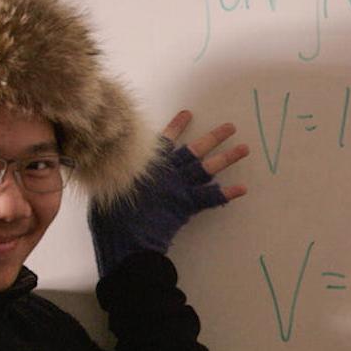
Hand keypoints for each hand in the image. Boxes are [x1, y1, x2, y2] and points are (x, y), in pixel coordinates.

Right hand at [88, 110, 247, 276]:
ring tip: (245, 148)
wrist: (124, 237)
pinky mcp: (186, 204)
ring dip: (227, 158)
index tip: (188, 114)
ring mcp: (179, 187)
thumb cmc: (111, 216)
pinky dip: (227, 194)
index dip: (176, 127)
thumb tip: (109, 167)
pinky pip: (210, 198)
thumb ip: (114, 175)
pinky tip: (243, 188)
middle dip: (213, 138)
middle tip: (231, 127)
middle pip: (194, 150)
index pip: (164, 140)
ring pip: (207, 168)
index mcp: (147, 164)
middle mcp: (167, 171)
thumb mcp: (106, 188)